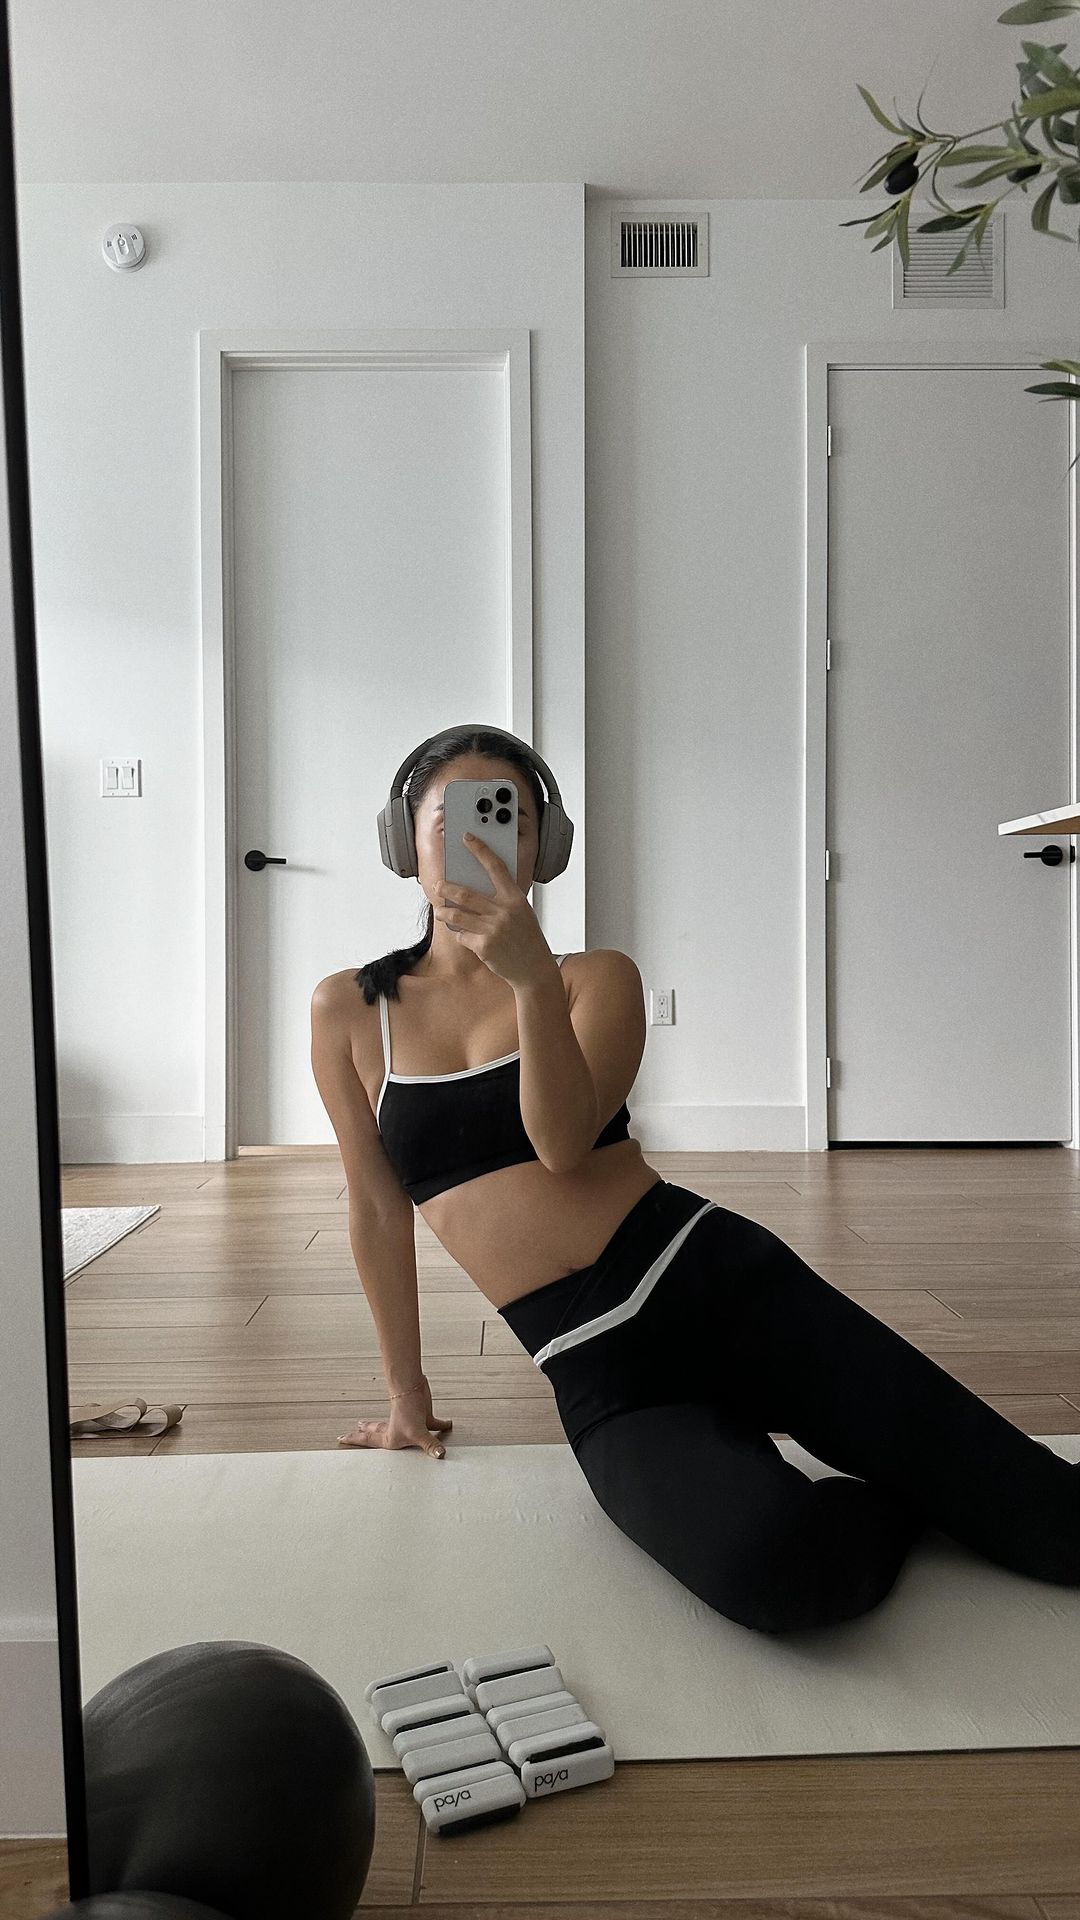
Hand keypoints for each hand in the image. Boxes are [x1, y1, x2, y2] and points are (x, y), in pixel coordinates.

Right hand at [337, 1377, 451, 1458]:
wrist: (413, 1387)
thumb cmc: (409, 1411)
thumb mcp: (418, 1433)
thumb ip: (430, 1446)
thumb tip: (440, 1456)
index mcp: (390, 1438)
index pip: (368, 1442)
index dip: (355, 1441)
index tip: (340, 1438)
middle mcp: (397, 1431)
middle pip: (378, 1434)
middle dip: (366, 1434)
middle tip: (354, 1431)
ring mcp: (409, 1423)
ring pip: (400, 1429)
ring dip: (399, 1431)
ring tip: (393, 1430)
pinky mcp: (421, 1415)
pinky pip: (431, 1424)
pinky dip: (440, 1424)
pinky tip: (448, 1424)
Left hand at [432, 833, 553, 988]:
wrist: (534, 968)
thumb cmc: (527, 938)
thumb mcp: (521, 912)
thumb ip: (502, 899)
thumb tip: (473, 888)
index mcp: (515, 898)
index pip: (495, 867)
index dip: (480, 850)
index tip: (467, 838)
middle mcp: (504, 912)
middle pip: (465, 894)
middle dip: (446, 888)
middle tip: (438, 885)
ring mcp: (493, 930)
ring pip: (457, 915)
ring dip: (444, 912)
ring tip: (440, 910)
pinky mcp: (483, 946)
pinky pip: (462, 936)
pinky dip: (460, 935)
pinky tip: (464, 936)